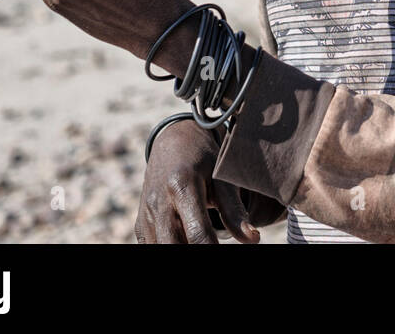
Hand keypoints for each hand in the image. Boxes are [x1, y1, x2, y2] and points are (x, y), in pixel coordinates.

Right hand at [135, 119, 260, 243]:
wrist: (174, 142)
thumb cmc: (205, 160)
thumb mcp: (222, 177)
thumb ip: (234, 209)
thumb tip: (253, 239)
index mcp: (181, 186)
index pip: (197, 233)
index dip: (212, 248)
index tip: (229, 251)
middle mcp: (158, 202)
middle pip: (173, 245)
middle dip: (195, 251)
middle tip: (213, 245)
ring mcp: (146, 215)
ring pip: (160, 248)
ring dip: (181, 249)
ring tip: (203, 242)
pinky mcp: (140, 224)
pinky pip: (152, 246)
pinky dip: (170, 246)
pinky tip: (187, 240)